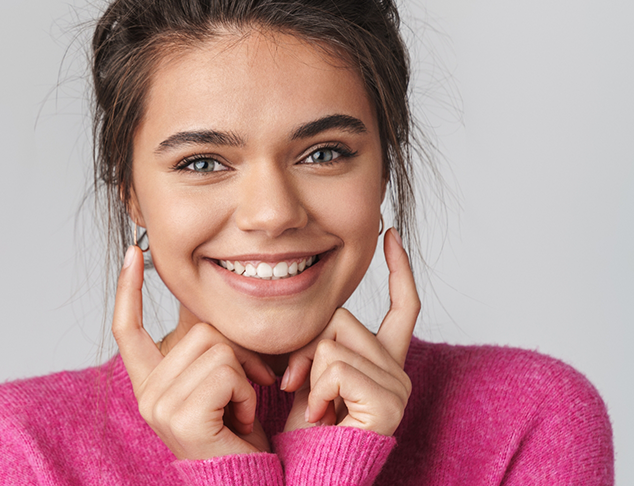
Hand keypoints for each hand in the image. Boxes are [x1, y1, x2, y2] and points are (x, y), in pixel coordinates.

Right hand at [112, 245, 277, 459]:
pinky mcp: (180, 416)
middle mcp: (145, 394)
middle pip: (196, 329)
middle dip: (235, 353)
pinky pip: (226, 370)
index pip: (127, 329)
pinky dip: (247, 392)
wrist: (247, 483)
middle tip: (242, 393)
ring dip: (244, 375)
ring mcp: (158, 405)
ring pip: (216, 345)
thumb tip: (199, 304)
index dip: (128, 289)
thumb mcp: (217, 383)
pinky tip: (240, 419)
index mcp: (148, 384)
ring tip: (239, 408)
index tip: (134, 252)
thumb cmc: (239, 437)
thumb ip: (204, 348)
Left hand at [281, 229, 419, 435]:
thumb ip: (308, 341)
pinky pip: (337, 367)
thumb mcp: (299, 372)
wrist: (305, 473)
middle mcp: (396, 370)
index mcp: (379, 361)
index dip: (398, 270)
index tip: (389, 234)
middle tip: (294, 383)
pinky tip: (320, 415)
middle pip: (341, 317)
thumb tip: (293, 298)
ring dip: (307, 373)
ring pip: (333, 341)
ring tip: (311, 405)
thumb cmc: (298, 432)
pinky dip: (317, 390)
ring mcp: (396, 387)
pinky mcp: (388, 405)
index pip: (402, 307)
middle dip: (305, 345)